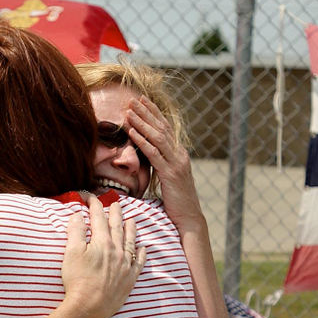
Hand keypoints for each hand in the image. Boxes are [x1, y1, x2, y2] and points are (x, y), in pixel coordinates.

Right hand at [61, 194, 145, 317]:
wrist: (89, 307)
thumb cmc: (78, 280)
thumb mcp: (71, 253)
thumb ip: (75, 232)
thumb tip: (76, 215)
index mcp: (102, 242)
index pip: (98, 219)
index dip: (94, 206)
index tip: (91, 198)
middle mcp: (116, 251)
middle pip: (116, 227)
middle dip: (115, 213)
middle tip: (116, 203)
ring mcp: (125, 265)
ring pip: (130, 242)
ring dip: (131, 230)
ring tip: (132, 220)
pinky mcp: (129, 279)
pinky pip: (139, 264)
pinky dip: (142, 255)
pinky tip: (144, 249)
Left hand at [126, 96, 204, 229]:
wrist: (189, 217)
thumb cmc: (177, 202)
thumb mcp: (169, 179)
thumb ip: (162, 165)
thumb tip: (150, 158)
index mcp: (179, 155)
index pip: (165, 129)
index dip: (153, 114)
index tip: (142, 102)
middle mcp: (179, 155)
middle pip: (161, 128)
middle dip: (146, 113)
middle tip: (133, 100)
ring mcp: (176, 163)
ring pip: (157, 137)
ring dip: (142, 122)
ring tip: (129, 111)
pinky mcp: (170, 174)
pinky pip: (154, 153)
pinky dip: (142, 141)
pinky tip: (132, 132)